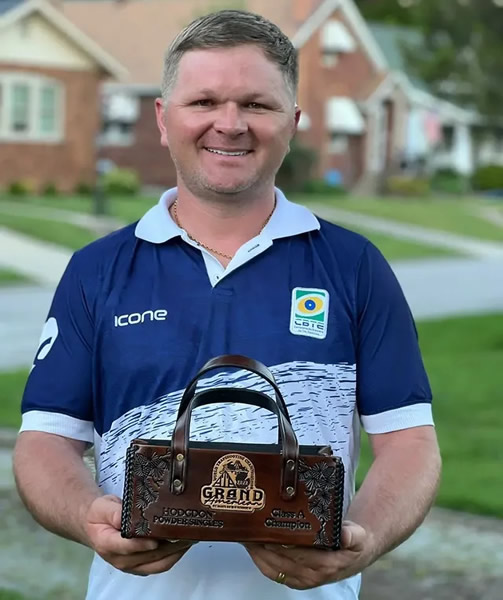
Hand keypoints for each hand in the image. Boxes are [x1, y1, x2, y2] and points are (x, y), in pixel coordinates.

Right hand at [84, 495, 193, 575]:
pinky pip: (160, 565)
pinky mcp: (140, 566)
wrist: (95, 526)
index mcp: (107, 543)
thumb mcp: (102, 507)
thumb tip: (129, 517)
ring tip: (190, 537)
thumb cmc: (100, 515)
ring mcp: (131, 565)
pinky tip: (183, 544)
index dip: (142, 544)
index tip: (156, 539)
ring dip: (176, 552)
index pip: (127, 547)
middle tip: (186, 532)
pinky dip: (174, 556)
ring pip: (158, 564)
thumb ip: (115, 512)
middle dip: (169, 546)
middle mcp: (120, 559)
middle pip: (148, 557)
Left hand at [244, 520, 371, 589]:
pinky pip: (274, 573)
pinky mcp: (297, 580)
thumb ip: (352, 535)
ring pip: (274, 569)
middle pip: (281, 562)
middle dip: (264, 547)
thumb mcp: (358, 536)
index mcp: (327, 565)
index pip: (299, 554)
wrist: (356, 554)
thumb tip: (345, 535)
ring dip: (258, 554)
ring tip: (247, 537)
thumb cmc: (354, 542)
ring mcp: (303, 580)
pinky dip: (261, 561)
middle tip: (250, 530)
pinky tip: (253, 548)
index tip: (268, 530)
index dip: (281, 543)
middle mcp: (313, 576)